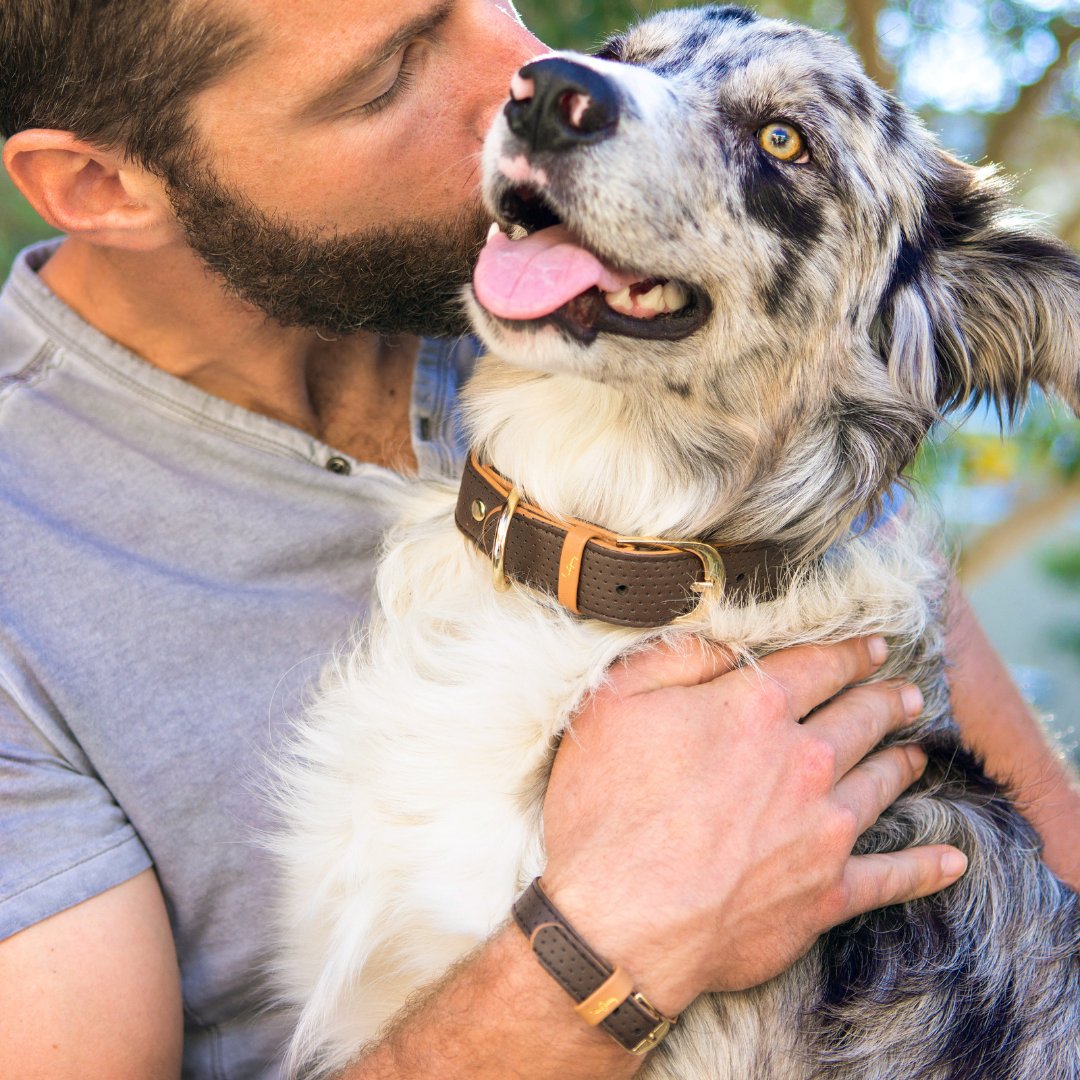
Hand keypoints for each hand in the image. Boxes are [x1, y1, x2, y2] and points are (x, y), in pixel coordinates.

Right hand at [540, 636, 967, 1014]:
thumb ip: (676, 658)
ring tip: (917, 753)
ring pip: (880, 783)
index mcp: (754, 710)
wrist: (620, 922)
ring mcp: (822, 829)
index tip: (874, 647)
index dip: (850, 653)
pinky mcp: (827, 892)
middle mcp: (803, 761)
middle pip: (860, 718)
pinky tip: (952, 861)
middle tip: (907, 695)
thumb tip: (726, 641)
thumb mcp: (614, 704)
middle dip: (887, 701)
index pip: (818, 667)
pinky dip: (926, 868)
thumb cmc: (607, 809)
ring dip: (904, 763)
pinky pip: (893, 877)